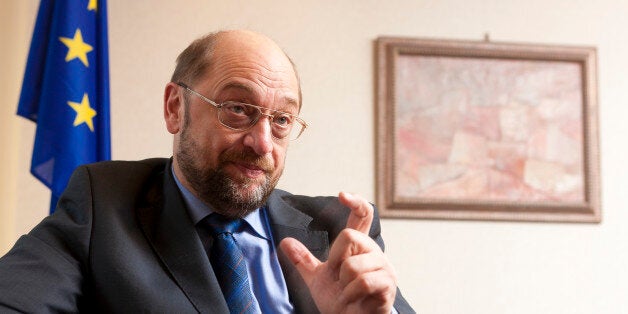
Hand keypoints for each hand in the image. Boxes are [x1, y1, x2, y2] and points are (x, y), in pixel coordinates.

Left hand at [280, 192, 396, 313]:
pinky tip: (353, 300)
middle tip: (338, 277)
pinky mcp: (387, 283)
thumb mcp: (317, 278)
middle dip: (336, 260)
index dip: (356, 202)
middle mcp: (374, 251)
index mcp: (359, 246)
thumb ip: (303, 260)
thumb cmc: (341, 300)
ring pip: (353, 264)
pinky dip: (351, 294)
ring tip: (348, 293)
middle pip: (349, 236)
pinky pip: (362, 281)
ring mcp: (384, 267)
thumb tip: (285, 242)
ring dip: (343, 284)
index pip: (363, 215)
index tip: (342, 195)